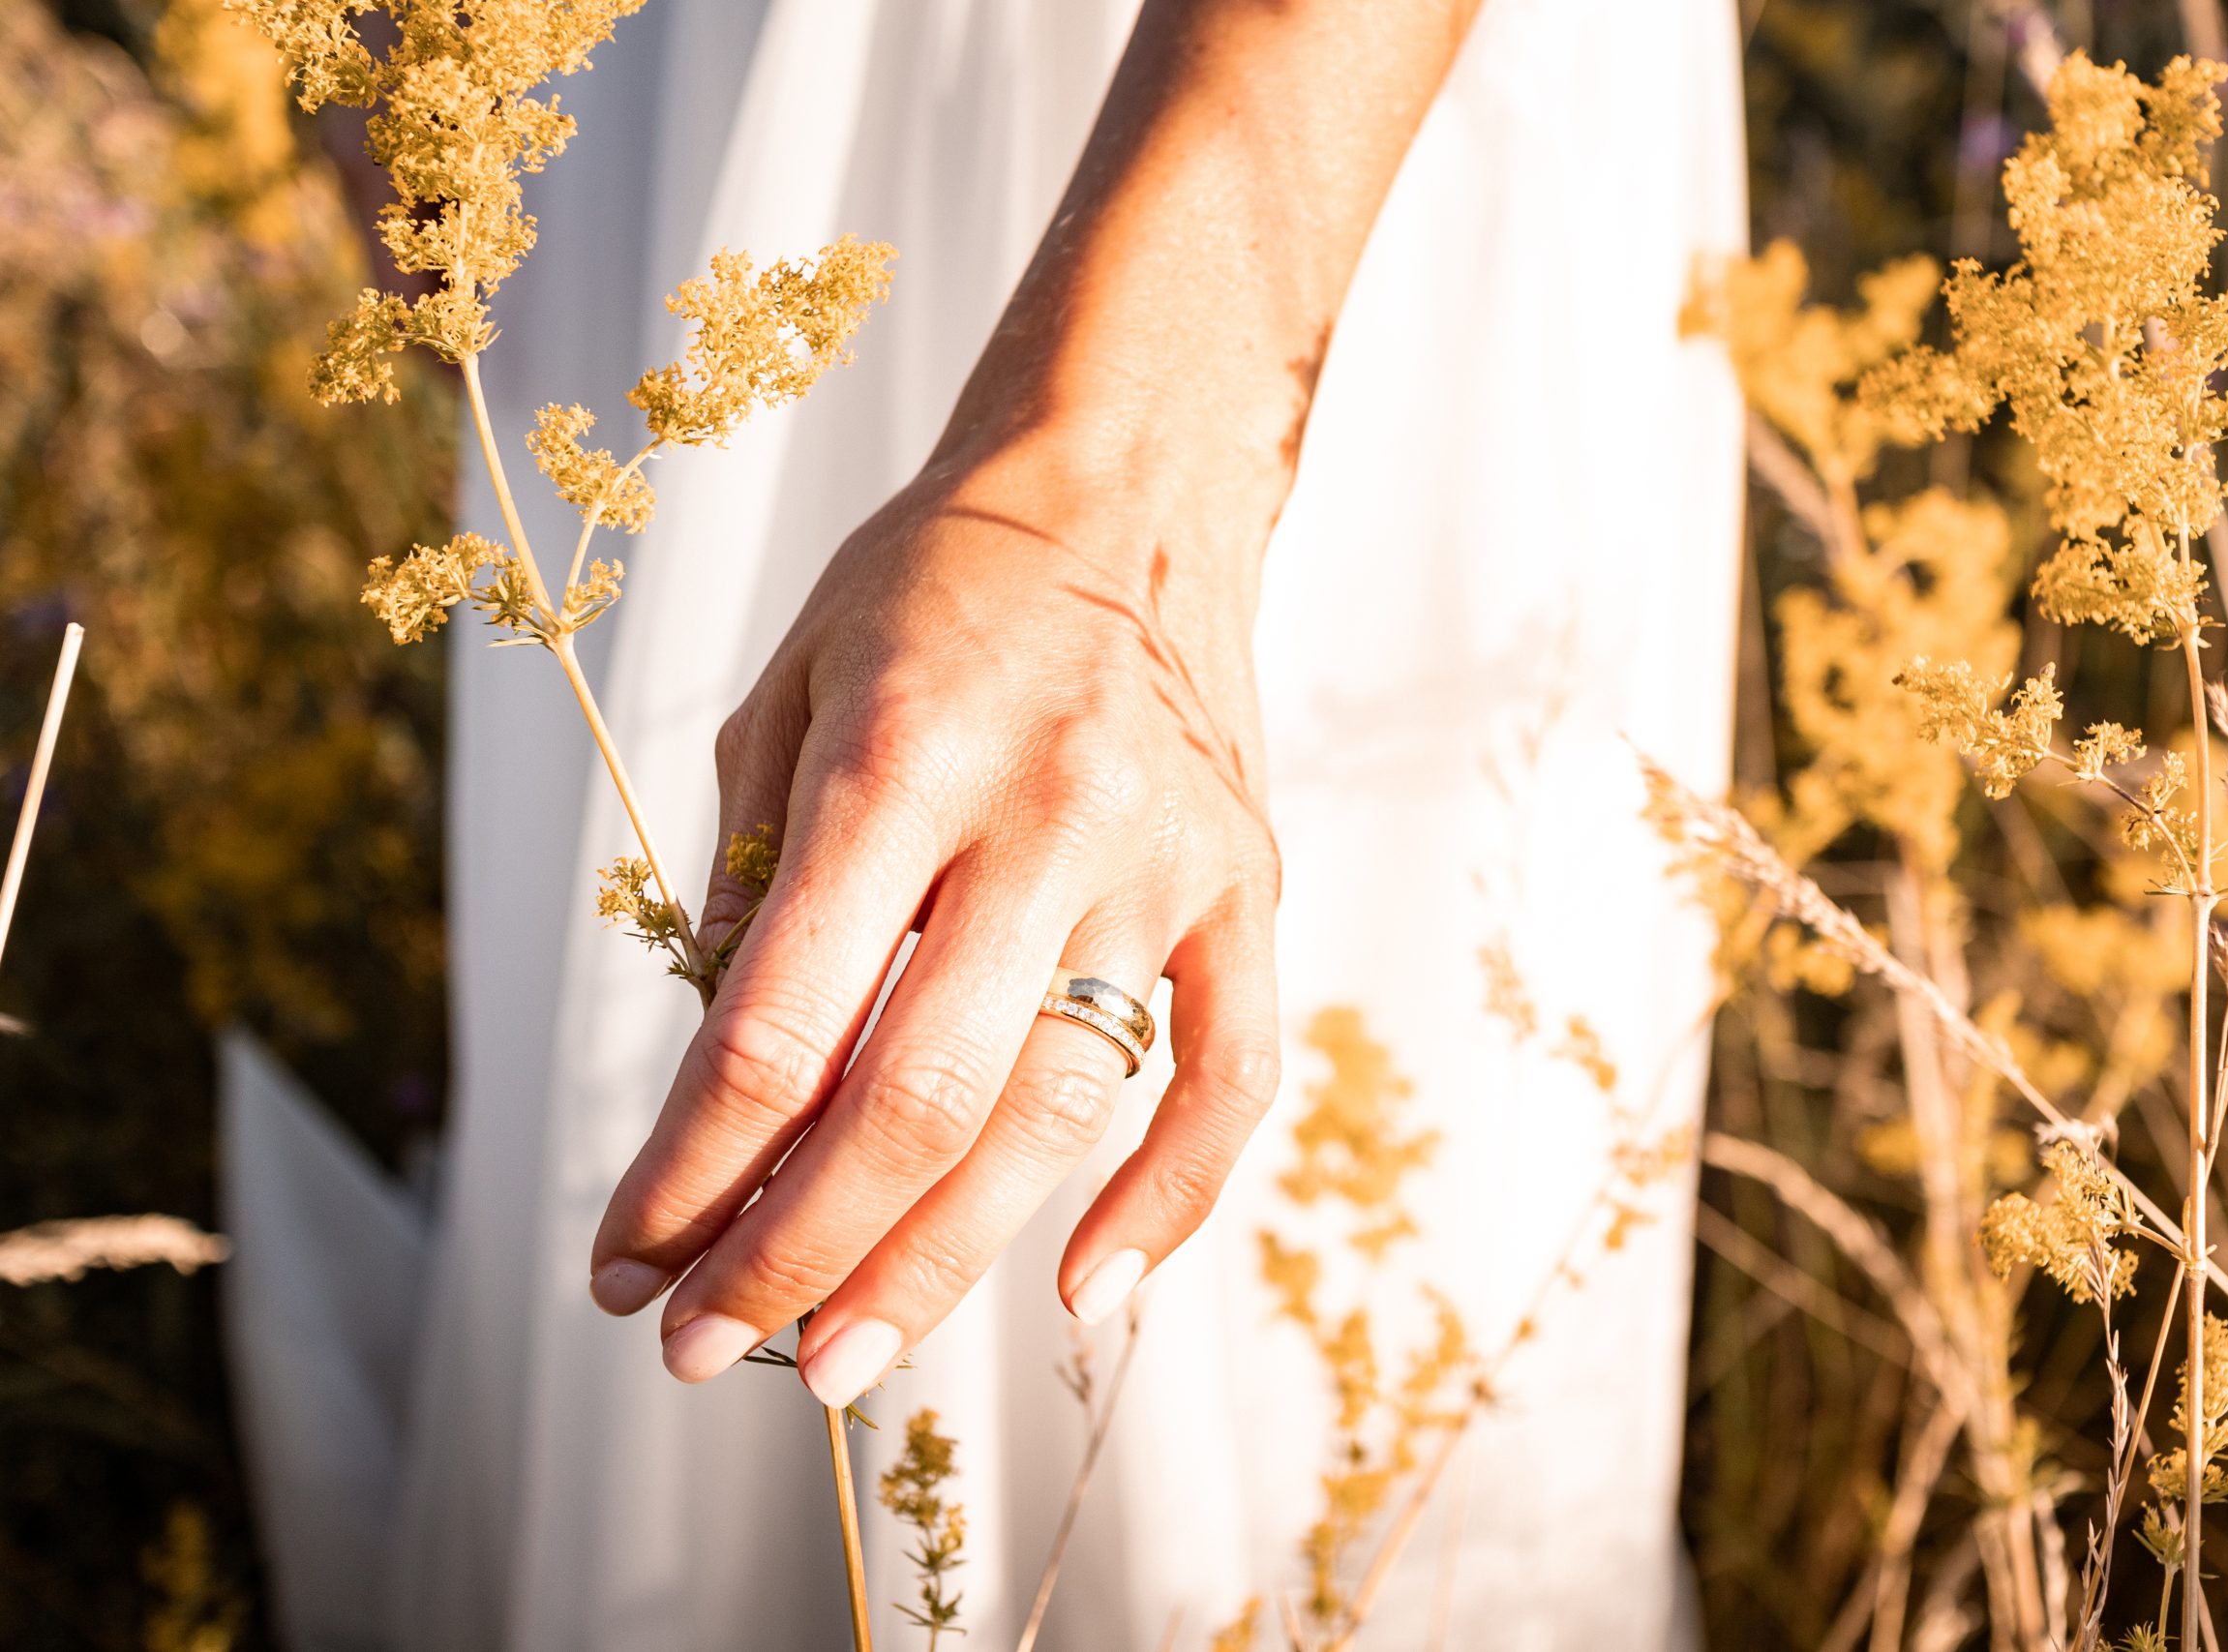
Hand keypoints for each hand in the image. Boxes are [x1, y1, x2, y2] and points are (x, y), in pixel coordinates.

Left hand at [586, 428, 1283, 1405]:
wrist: (1126, 486)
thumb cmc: (931, 588)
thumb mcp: (791, 696)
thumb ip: (754, 887)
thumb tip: (725, 1100)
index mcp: (901, 757)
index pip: (777, 1029)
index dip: (687, 1175)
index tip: (628, 1263)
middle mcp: (1044, 817)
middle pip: (913, 1105)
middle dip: (791, 1255)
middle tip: (710, 1354)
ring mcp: (1165, 860)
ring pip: (1057, 1118)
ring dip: (938, 1265)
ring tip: (841, 1359)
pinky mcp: (1251, 888)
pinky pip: (1232, 1079)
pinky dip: (1169, 1203)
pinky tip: (1081, 1293)